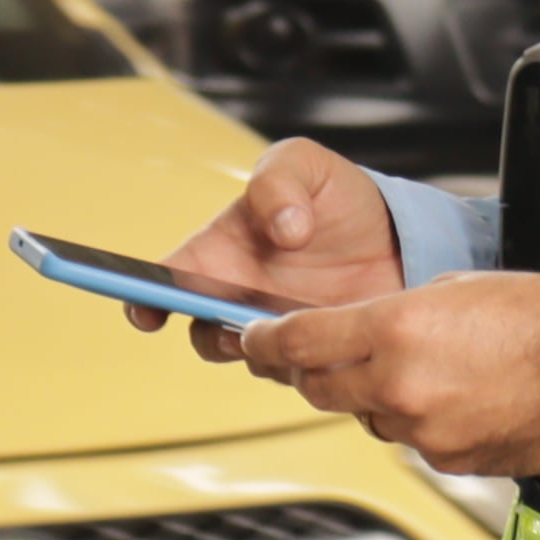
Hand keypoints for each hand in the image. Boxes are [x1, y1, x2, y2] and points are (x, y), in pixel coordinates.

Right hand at [147, 139, 400, 360]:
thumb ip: (279, 182)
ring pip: (254, 360)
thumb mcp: (305, 165)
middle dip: (213, 337)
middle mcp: (238, 299)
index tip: (146, 311)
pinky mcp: (315, 354)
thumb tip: (284, 230)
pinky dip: (311, 361)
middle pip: (203, 337)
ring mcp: (276, 331)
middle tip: (239, 324)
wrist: (396, 235)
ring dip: (269, 350)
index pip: (164, 281)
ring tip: (302, 323)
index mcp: (218, 253)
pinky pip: (300, 373)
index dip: (143, 299)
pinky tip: (339, 334)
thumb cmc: (334, 197)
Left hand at [243, 273, 539, 473]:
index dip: (264, 343)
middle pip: (317, 388)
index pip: (299, 342)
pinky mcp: (446, 460)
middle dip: (309, 372)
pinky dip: (417, 420)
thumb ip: (397, 312)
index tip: (254, 340)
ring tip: (422, 371)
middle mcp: (399, 384)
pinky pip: (410, 439)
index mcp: (396, 329)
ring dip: (373, 397)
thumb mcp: (456, 287)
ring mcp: (422, 429)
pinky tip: (454, 398)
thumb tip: (363, 332)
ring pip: (366, 416)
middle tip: (314, 357)